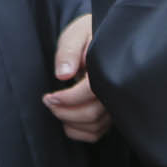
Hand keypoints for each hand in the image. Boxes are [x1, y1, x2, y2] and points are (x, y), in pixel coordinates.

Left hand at [43, 14, 110, 141]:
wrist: (101, 36)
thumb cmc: (87, 34)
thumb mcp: (75, 35)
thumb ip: (68, 52)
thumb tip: (63, 74)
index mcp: (109, 67)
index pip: (91, 92)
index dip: (68, 99)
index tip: (49, 97)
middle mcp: (117, 88)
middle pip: (93, 113)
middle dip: (65, 112)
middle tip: (49, 101)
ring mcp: (116, 102)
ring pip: (95, 126)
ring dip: (71, 123)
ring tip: (57, 109)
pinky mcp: (112, 112)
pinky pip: (98, 133)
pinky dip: (80, 133)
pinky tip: (67, 121)